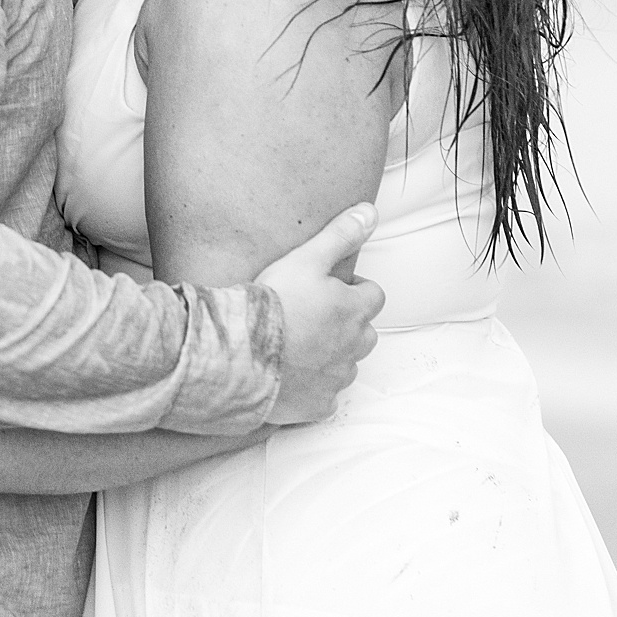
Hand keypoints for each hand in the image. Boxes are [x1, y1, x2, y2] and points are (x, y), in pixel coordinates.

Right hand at [258, 203, 384, 425]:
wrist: (242, 353)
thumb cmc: (274, 303)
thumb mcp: (306, 258)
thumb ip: (340, 235)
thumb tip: (370, 212)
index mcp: (353, 310)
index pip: (374, 296)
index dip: (356, 290)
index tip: (334, 288)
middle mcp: (352, 346)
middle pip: (366, 334)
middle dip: (350, 325)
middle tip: (315, 316)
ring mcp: (336, 378)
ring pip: (348, 365)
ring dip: (334, 356)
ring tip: (302, 345)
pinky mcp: (317, 405)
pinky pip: (327, 397)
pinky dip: (316, 388)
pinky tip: (293, 377)